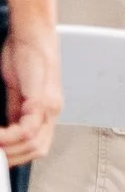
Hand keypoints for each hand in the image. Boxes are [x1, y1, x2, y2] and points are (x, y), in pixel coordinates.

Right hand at [0, 17, 58, 164]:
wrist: (34, 32)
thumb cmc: (27, 55)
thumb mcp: (20, 90)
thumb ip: (17, 110)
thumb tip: (11, 129)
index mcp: (48, 110)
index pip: (38, 145)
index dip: (19, 155)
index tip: (2, 158)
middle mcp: (53, 110)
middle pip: (38, 149)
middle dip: (13, 157)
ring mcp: (49, 105)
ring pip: (34, 143)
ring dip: (10, 149)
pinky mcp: (42, 97)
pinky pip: (29, 128)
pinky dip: (11, 136)